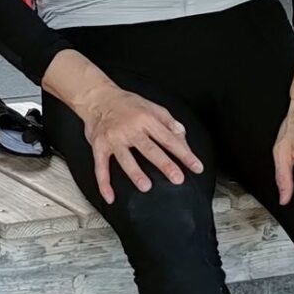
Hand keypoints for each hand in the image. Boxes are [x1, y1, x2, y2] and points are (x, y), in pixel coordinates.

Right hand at [74, 84, 204, 203]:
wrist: (97, 97)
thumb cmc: (126, 103)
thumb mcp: (151, 106)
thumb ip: (168, 121)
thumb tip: (182, 135)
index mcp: (146, 119)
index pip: (169, 139)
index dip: (184, 153)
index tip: (196, 166)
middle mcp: (130, 129)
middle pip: (150, 149)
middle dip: (165, 164)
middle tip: (177, 178)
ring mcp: (113, 138)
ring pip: (125, 158)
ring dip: (135, 173)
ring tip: (146, 186)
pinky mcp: (99, 146)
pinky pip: (100, 167)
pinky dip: (104, 183)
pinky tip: (110, 197)